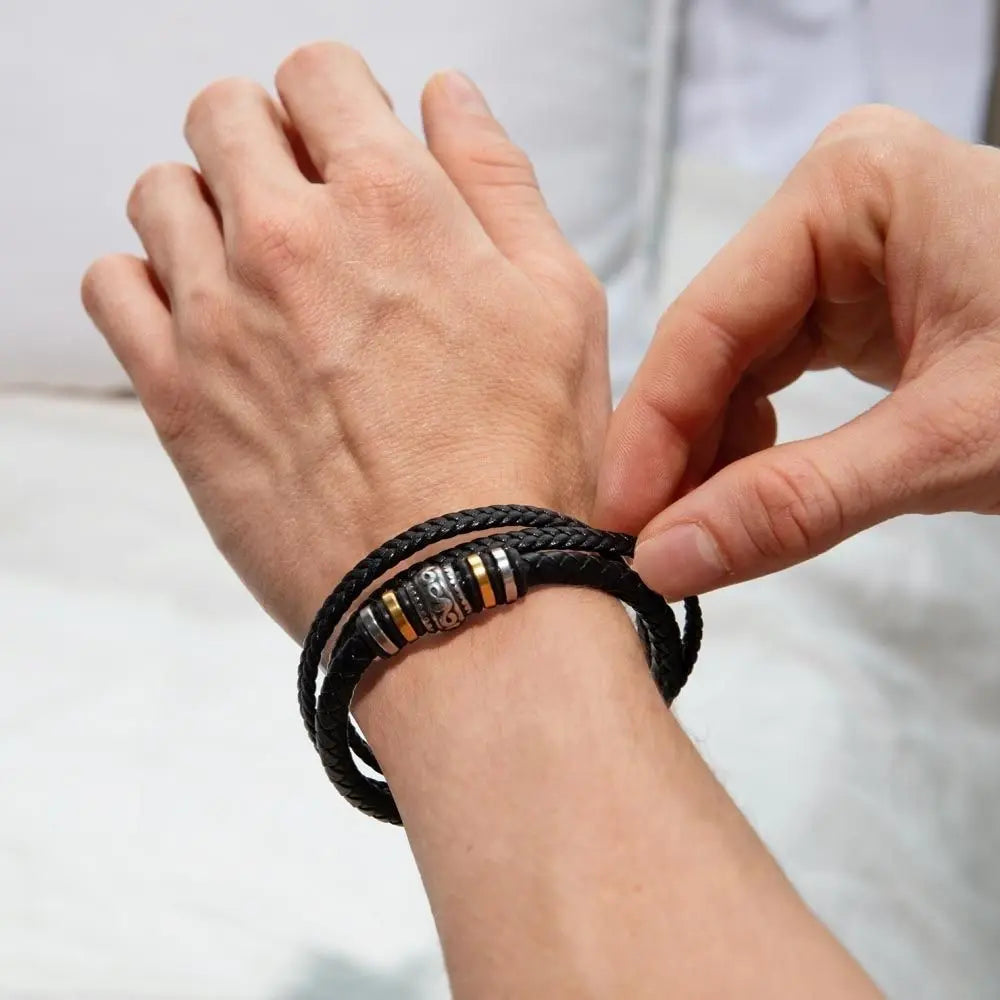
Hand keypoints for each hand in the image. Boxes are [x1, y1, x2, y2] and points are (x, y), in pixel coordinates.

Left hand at [82, 43, 607, 638]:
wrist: (457, 590)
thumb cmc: (524, 460)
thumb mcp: (561, 301)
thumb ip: (499, 180)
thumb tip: (446, 95)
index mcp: (391, 200)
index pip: (316, 73)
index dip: (335, 101)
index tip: (349, 146)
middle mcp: (291, 239)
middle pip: (223, 114)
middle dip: (264, 141)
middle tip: (306, 207)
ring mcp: (220, 315)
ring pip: (160, 192)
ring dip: (205, 209)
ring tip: (257, 272)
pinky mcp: (176, 394)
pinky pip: (112, 287)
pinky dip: (146, 283)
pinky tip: (202, 320)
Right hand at [596, 105, 999, 598]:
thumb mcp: (949, 442)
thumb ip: (798, 503)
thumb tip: (665, 561)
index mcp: (850, 188)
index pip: (710, 320)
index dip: (652, 431)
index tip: (616, 522)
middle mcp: (832, 205)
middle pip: (715, 343)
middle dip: (680, 450)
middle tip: (643, 543)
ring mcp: (844, 249)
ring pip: (737, 363)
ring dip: (709, 453)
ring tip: (685, 532)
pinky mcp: (857, 297)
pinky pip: (775, 373)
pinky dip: (753, 442)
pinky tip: (738, 496)